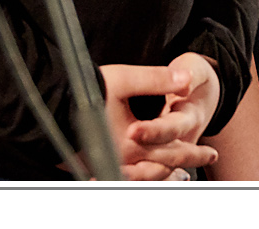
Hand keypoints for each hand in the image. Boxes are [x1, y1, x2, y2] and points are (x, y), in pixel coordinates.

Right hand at [72, 55, 221, 179]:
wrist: (47, 106)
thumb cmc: (81, 92)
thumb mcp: (123, 79)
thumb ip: (156, 79)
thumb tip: (186, 79)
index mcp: (132, 143)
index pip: (174, 152)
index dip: (194, 153)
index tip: (211, 154)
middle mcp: (121, 160)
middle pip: (162, 168)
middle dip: (185, 165)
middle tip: (204, 162)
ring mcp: (107, 166)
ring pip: (145, 178)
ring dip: (165, 176)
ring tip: (180, 176)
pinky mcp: (94, 166)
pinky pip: (126, 178)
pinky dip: (143, 178)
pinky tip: (147, 174)